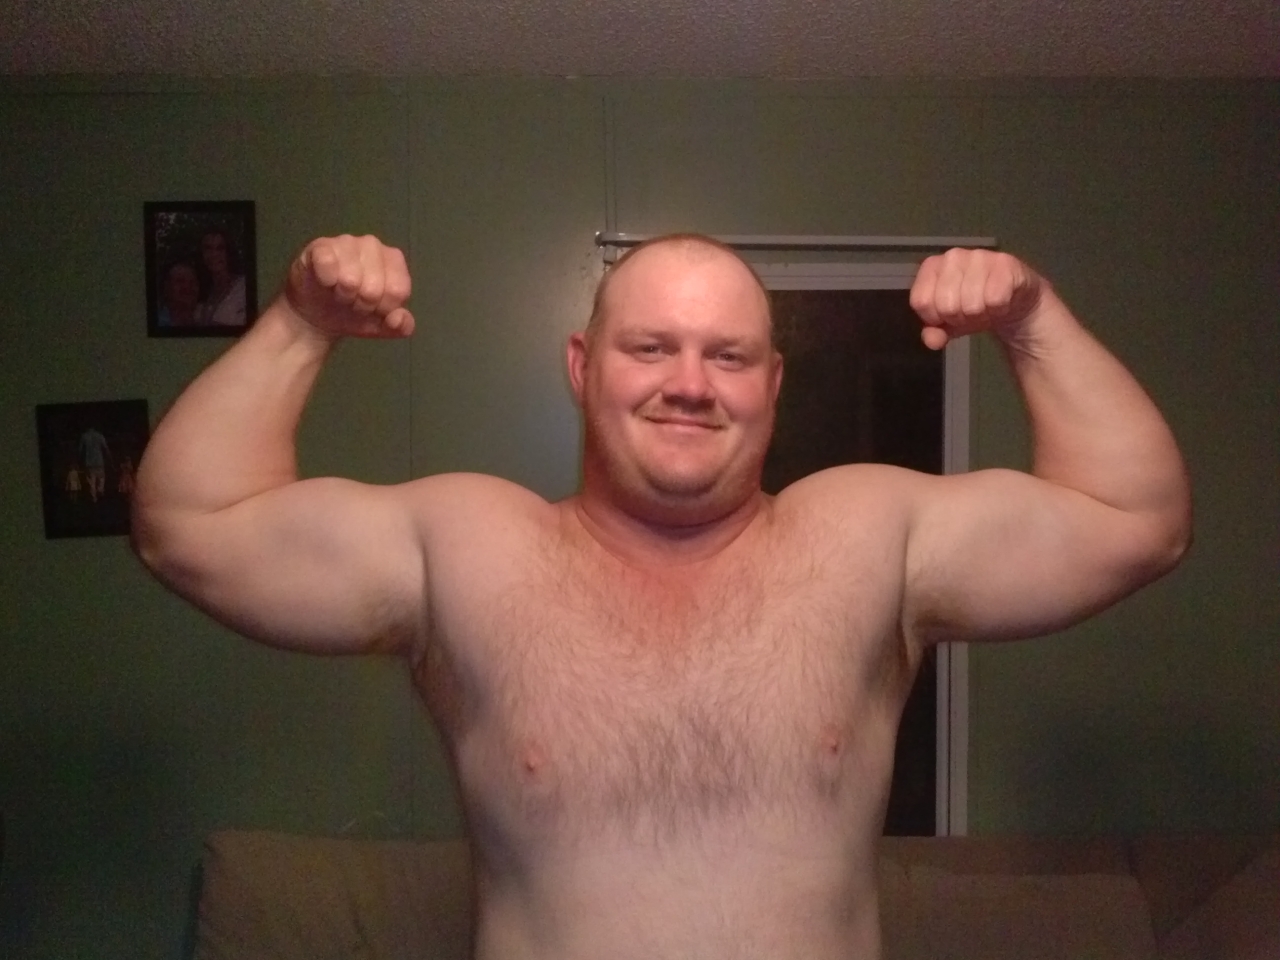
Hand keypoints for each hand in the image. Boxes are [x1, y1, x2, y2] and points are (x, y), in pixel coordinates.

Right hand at [284, 235, 413, 339]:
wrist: (319, 314)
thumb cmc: (356, 313)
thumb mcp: (383, 326)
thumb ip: (401, 327)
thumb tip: (398, 318)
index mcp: (394, 260)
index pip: (397, 290)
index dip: (383, 309)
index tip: (373, 309)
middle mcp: (373, 245)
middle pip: (373, 288)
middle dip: (361, 305)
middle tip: (353, 302)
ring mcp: (347, 241)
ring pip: (350, 279)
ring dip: (343, 296)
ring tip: (339, 293)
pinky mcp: (321, 245)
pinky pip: (327, 264)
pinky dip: (326, 282)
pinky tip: (325, 283)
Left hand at [910, 249, 1045, 350]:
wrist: (1011, 300)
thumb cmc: (973, 307)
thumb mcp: (948, 323)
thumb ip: (933, 332)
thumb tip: (932, 340)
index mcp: (932, 267)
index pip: (922, 301)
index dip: (935, 318)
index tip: (947, 316)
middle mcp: (952, 256)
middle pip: (947, 305)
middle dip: (960, 318)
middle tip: (971, 312)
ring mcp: (979, 256)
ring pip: (972, 304)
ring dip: (981, 315)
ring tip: (986, 307)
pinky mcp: (1005, 263)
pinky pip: (995, 299)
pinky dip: (999, 309)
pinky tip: (1001, 302)